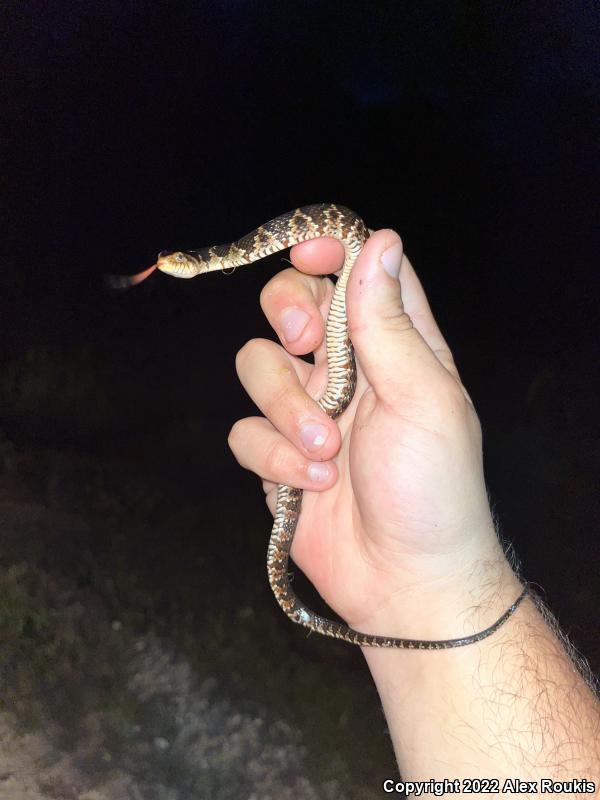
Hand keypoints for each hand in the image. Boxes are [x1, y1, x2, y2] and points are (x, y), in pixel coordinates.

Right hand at [228, 228, 519, 638]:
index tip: (308, 253)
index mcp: (394, 347)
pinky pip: (245, 433)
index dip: (331, 249)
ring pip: (256, 366)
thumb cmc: (434, 489)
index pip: (359, 272)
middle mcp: (347, 370)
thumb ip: (390, 323)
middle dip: (286, 316)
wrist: (405, 580)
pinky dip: (274, 458)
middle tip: (304, 345)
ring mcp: (307, 412)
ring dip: (285, 409)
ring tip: (325, 452)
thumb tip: (380, 241)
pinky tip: (312, 486)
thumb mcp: (422, 397)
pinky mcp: (277, 456)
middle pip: (291, 304)